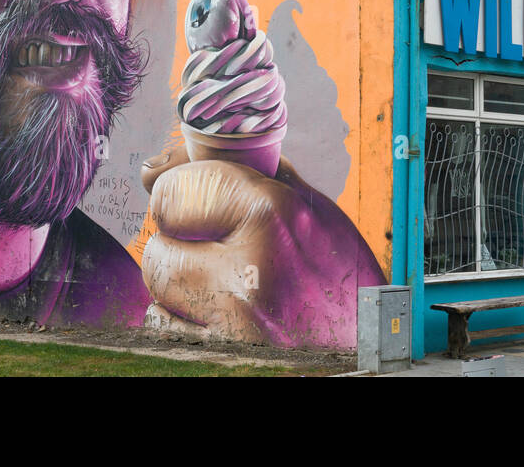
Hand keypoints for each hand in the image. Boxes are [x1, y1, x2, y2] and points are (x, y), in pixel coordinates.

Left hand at [139, 149, 385, 349]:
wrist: (366, 354)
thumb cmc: (345, 281)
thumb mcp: (315, 212)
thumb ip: (248, 178)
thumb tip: (170, 161)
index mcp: (272, 218)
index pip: (173, 192)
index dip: (178, 194)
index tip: (191, 199)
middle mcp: (245, 274)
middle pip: (158, 244)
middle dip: (178, 240)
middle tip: (211, 244)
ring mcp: (228, 330)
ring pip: (157, 289)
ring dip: (179, 281)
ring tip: (224, 283)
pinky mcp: (212, 361)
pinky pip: (163, 329)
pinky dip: (182, 319)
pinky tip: (221, 316)